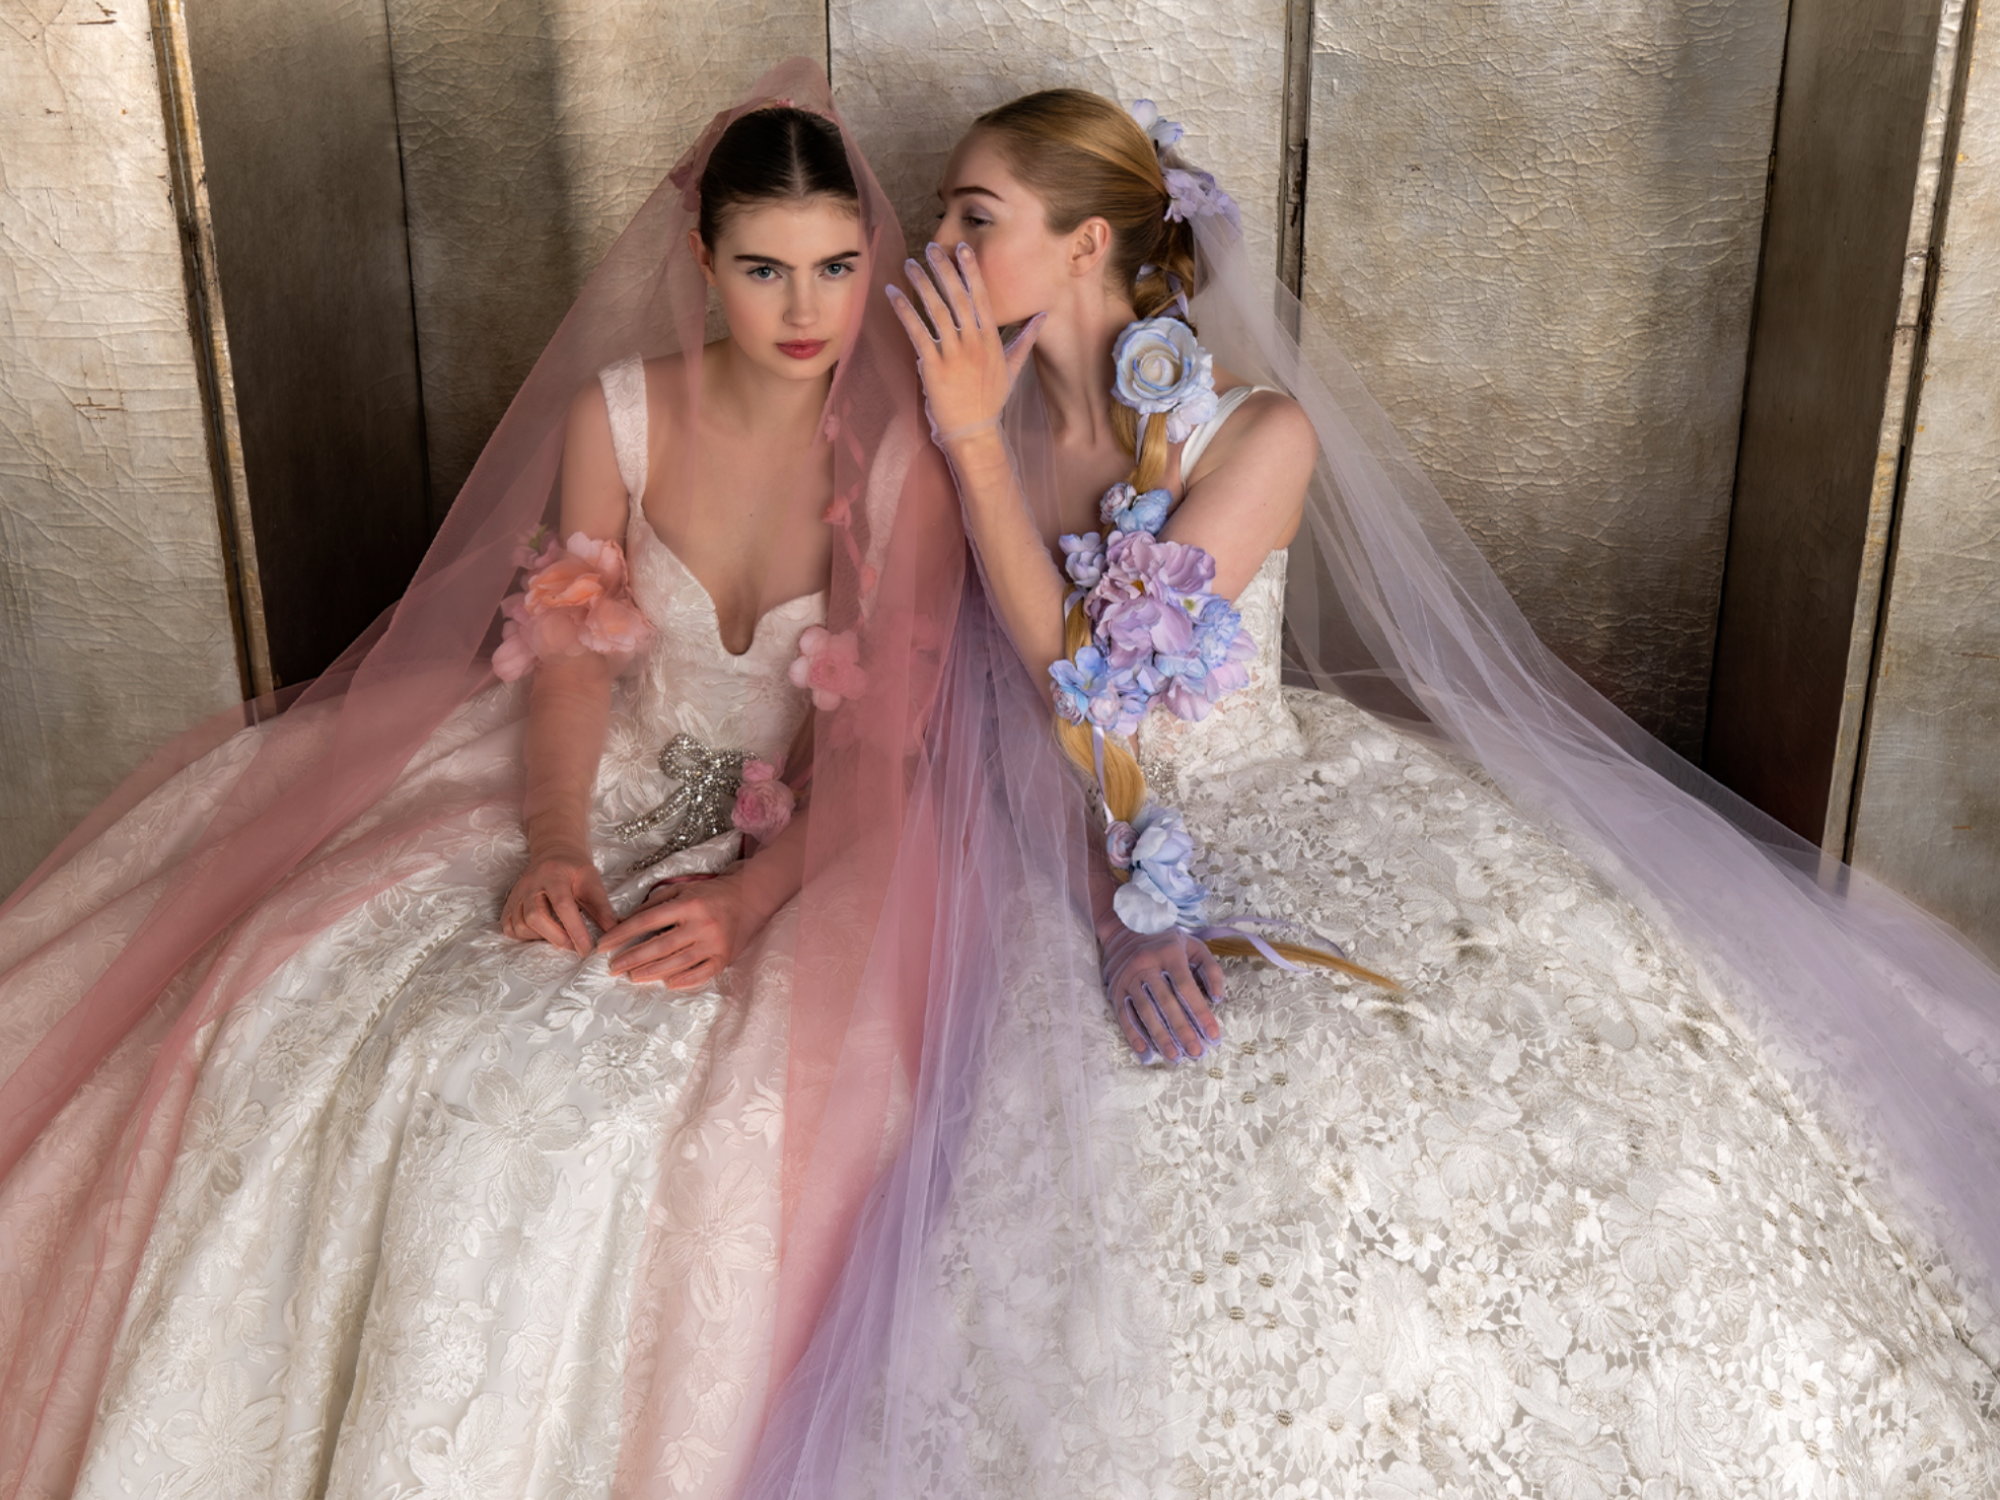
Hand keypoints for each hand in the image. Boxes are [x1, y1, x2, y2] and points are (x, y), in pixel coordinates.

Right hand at [503, 842, 614, 951]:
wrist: (554, 853)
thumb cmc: (575, 869)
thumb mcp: (592, 880)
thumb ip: (602, 907)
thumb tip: (612, 933)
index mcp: (553, 874)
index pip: (562, 905)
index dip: (575, 930)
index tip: (587, 949)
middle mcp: (530, 883)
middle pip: (535, 916)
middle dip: (556, 937)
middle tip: (574, 946)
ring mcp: (516, 894)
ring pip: (520, 924)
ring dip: (541, 938)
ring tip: (560, 938)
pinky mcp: (510, 903)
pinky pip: (509, 927)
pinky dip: (524, 937)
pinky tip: (541, 934)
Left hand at [595, 873, 749, 990]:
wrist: (749, 898)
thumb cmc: (709, 893)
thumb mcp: (680, 890)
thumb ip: (653, 905)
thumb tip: (623, 922)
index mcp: (688, 904)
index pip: (647, 921)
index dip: (623, 934)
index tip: (605, 945)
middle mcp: (702, 924)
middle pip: (660, 945)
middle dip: (632, 958)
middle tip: (613, 967)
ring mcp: (715, 943)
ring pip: (678, 962)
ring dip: (652, 971)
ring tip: (632, 976)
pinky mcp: (725, 957)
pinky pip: (702, 973)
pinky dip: (684, 980)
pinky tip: (667, 983)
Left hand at [885, 243, 1044, 445]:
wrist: (974, 431)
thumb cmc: (991, 400)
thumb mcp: (1013, 368)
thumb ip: (1025, 339)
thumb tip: (1042, 317)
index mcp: (991, 340)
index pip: (981, 298)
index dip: (971, 271)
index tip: (963, 249)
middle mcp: (974, 343)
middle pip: (957, 298)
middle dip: (943, 270)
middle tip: (931, 247)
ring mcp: (954, 355)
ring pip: (937, 311)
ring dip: (921, 284)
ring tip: (909, 265)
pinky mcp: (933, 367)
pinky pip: (917, 333)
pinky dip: (904, 311)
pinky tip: (892, 295)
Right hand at [1100, 922, 1225, 1062]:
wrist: (1124, 930)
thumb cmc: (1166, 943)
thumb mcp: (1194, 946)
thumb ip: (1211, 969)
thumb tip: (1217, 998)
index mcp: (1170, 953)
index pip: (1186, 987)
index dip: (1200, 1013)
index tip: (1213, 1036)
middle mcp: (1146, 965)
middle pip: (1166, 1003)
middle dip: (1182, 1030)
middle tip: (1196, 1053)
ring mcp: (1128, 978)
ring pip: (1145, 1011)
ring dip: (1160, 1036)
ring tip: (1175, 1057)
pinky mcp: (1115, 989)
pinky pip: (1124, 1015)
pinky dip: (1133, 1035)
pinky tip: (1145, 1053)